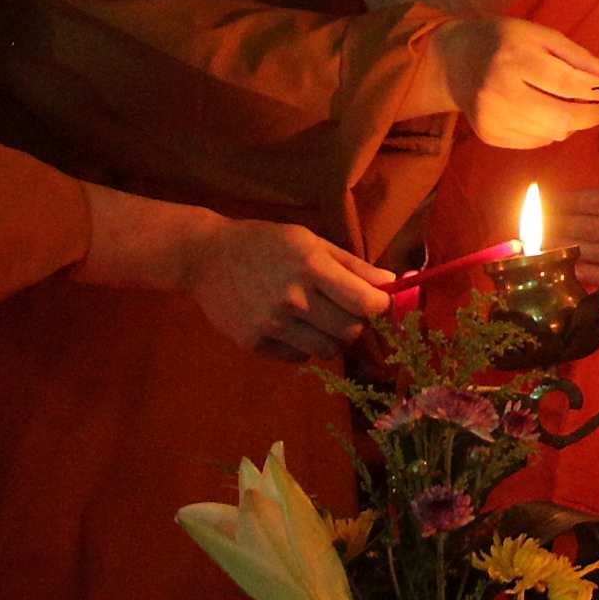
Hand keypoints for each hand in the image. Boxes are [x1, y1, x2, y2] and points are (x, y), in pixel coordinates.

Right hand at [178, 217, 394, 360]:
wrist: (206, 256)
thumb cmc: (265, 243)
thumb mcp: (310, 242)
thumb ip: (352, 265)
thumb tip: (392, 283)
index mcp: (312, 267)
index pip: (367, 303)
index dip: (379, 306)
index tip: (375, 303)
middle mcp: (294, 298)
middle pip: (351, 331)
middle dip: (356, 324)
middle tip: (343, 312)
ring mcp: (272, 323)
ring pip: (327, 350)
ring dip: (331, 339)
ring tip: (317, 320)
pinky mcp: (253, 342)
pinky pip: (298, 358)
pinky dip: (303, 348)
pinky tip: (290, 327)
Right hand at [432, 16, 598, 148]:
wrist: (455, 60)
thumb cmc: (504, 42)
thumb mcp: (541, 35)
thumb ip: (578, 57)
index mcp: (514, 58)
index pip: (567, 83)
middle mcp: (499, 91)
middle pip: (561, 117)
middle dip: (591, 114)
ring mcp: (491, 117)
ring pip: (552, 134)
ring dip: (570, 122)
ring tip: (567, 103)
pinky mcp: (489, 135)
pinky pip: (536, 142)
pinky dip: (548, 130)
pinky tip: (540, 110)